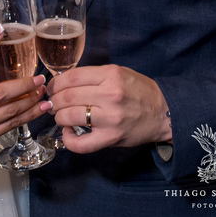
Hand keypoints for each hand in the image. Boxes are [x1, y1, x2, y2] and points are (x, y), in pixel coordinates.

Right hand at [0, 25, 46, 167]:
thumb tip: (9, 68)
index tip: (0, 30)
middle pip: (0, 92)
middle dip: (24, 85)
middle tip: (39, 78)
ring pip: (10, 110)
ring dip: (31, 100)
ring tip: (43, 91)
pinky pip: (11, 125)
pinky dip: (29, 115)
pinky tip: (41, 108)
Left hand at [46, 65, 170, 153]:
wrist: (164, 112)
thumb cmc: (141, 91)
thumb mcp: (121, 73)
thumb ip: (96, 76)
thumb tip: (65, 82)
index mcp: (111, 75)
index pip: (72, 77)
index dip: (56, 83)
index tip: (52, 88)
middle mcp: (110, 94)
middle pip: (67, 96)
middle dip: (55, 100)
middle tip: (54, 103)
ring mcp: (110, 118)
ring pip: (69, 116)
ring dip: (59, 117)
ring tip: (62, 117)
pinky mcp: (110, 137)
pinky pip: (80, 143)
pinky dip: (68, 139)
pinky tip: (68, 133)